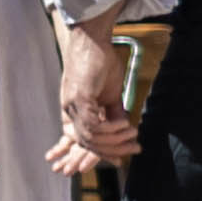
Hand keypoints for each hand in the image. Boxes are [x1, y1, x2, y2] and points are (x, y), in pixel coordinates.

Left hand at [46, 20, 141, 178]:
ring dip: (113, 141)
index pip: (81, 141)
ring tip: (131, 137)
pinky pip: (93, 125)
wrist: (91, 38)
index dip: (96, 155)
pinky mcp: (78, 98)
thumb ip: (114, 112)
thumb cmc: (100, 62)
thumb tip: (126, 130)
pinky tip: (125, 126)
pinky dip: (110, 129)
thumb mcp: (109, 92)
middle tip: (124, 158)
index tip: (117, 162)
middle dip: (101, 156)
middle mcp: (69, 111)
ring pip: (90, 138)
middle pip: (83, 144)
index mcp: (74, 112)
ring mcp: (72, 105)